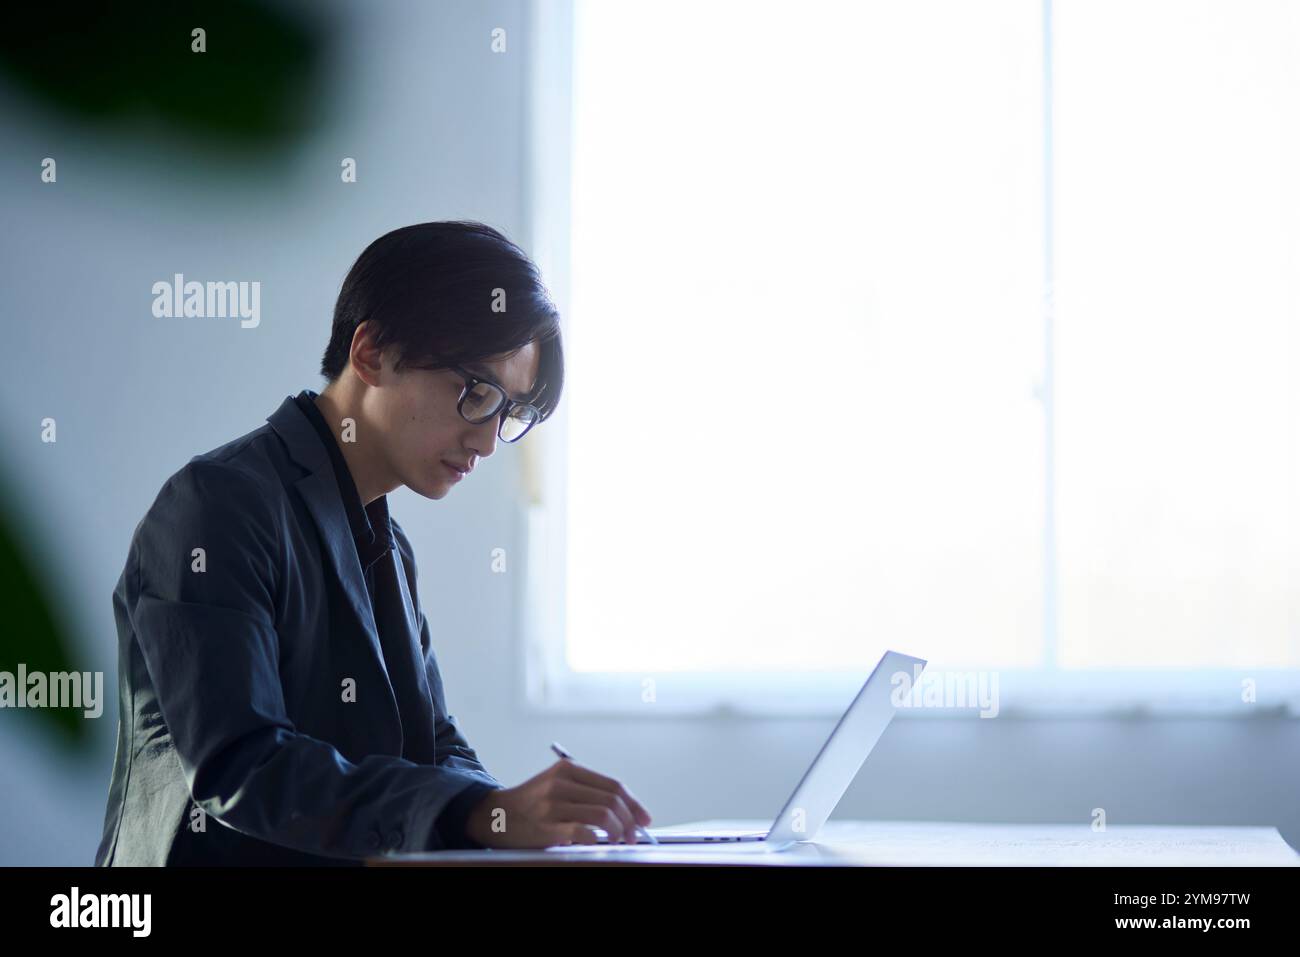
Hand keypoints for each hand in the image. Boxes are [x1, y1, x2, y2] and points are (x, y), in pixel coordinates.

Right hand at [463, 759, 652, 847]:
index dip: (634, 803)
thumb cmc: (532, 803)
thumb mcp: (557, 786)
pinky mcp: (547, 825)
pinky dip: (598, 839)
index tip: (644, 819)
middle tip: (635, 836)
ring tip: (620, 841)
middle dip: (630, 820)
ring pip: (603, 814)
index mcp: (568, 769)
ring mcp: (553, 803)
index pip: (613, 785)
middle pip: (611, 800)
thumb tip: (625, 812)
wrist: (495, 815)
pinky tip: (600, 843)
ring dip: (619, 831)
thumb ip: (586, 793)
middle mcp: (562, 782)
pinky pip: (583, 831)